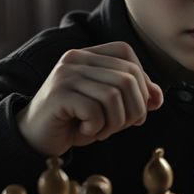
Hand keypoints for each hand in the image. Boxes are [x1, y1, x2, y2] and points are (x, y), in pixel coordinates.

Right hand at [16, 42, 163, 155]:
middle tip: (122, 126)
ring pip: (114, 95)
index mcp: (88, 55)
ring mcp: (65, 75)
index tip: (140, 110)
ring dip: (115, 122)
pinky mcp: (58, 96)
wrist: (34, 138)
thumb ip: (133, 97)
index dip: (142, 82)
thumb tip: (158, 98)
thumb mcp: (109, 107)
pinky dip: (97, 128)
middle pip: (127, 77)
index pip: (127, 55)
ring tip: (101, 130)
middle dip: (134, 109)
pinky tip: (85, 132)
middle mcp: (75, 59)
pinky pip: (95, 111)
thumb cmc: (75, 121)